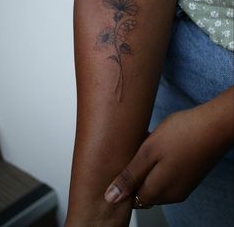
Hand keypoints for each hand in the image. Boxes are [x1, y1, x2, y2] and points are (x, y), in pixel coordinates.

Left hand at [104, 104, 229, 207]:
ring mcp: (183, 186)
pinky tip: (160, 144)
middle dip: (136, 174)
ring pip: (156, 181)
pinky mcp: (190, 175)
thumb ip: (130, 176)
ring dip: (148, 167)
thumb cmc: (182, 135)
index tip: (122, 162)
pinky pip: (168, 175)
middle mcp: (172, 194)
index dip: (125, 182)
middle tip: (135, 150)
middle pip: (144, 191)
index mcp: (159, 191)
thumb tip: (111, 198)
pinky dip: (160, 164)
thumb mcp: (148, 152)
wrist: (214, 126)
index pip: (132, 199)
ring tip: (147, 143)